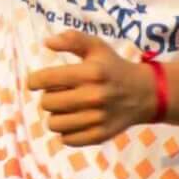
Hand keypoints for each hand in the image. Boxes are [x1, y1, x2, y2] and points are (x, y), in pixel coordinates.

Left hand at [24, 31, 159, 146]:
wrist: (144, 93)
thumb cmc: (114, 68)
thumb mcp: (97, 47)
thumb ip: (73, 39)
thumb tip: (47, 42)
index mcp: (90, 72)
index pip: (45, 79)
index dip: (34, 81)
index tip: (36, 82)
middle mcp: (93, 96)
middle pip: (47, 103)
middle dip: (49, 97)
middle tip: (60, 93)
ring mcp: (97, 118)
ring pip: (53, 124)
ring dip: (56, 116)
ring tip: (66, 109)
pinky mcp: (100, 135)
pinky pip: (67, 139)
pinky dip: (67, 132)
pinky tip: (76, 121)